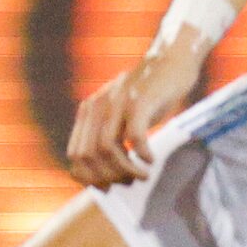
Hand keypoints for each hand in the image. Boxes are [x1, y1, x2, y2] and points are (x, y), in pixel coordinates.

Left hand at [68, 40, 207, 186]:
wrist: (171, 60)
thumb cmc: (148, 94)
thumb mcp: (120, 113)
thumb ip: (107, 135)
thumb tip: (103, 177)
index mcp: (88, 111)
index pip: (75, 154)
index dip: (89, 176)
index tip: (109, 186)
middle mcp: (97, 106)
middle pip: (88, 156)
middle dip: (107, 177)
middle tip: (128, 182)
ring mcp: (117, 103)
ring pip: (107, 149)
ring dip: (125, 170)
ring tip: (142, 175)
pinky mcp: (140, 101)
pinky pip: (134, 136)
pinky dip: (141, 155)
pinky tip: (150, 159)